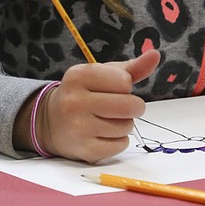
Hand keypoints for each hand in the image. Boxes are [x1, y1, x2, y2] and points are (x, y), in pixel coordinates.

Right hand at [33, 49, 160, 162]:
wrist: (49, 121)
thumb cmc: (84, 93)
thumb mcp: (102, 74)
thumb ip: (131, 67)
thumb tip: (155, 55)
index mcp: (79, 76)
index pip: (124, 81)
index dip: (125, 85)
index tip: (113, 88)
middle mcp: (75, 102)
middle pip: (130, 105)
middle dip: (133, 106)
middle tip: (122, 107)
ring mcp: (78, 128)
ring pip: (127, 126)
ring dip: (125, 124)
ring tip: (108, 120)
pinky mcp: (85, 150)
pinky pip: (121, 145)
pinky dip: (119, 140)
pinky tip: (103, 134)